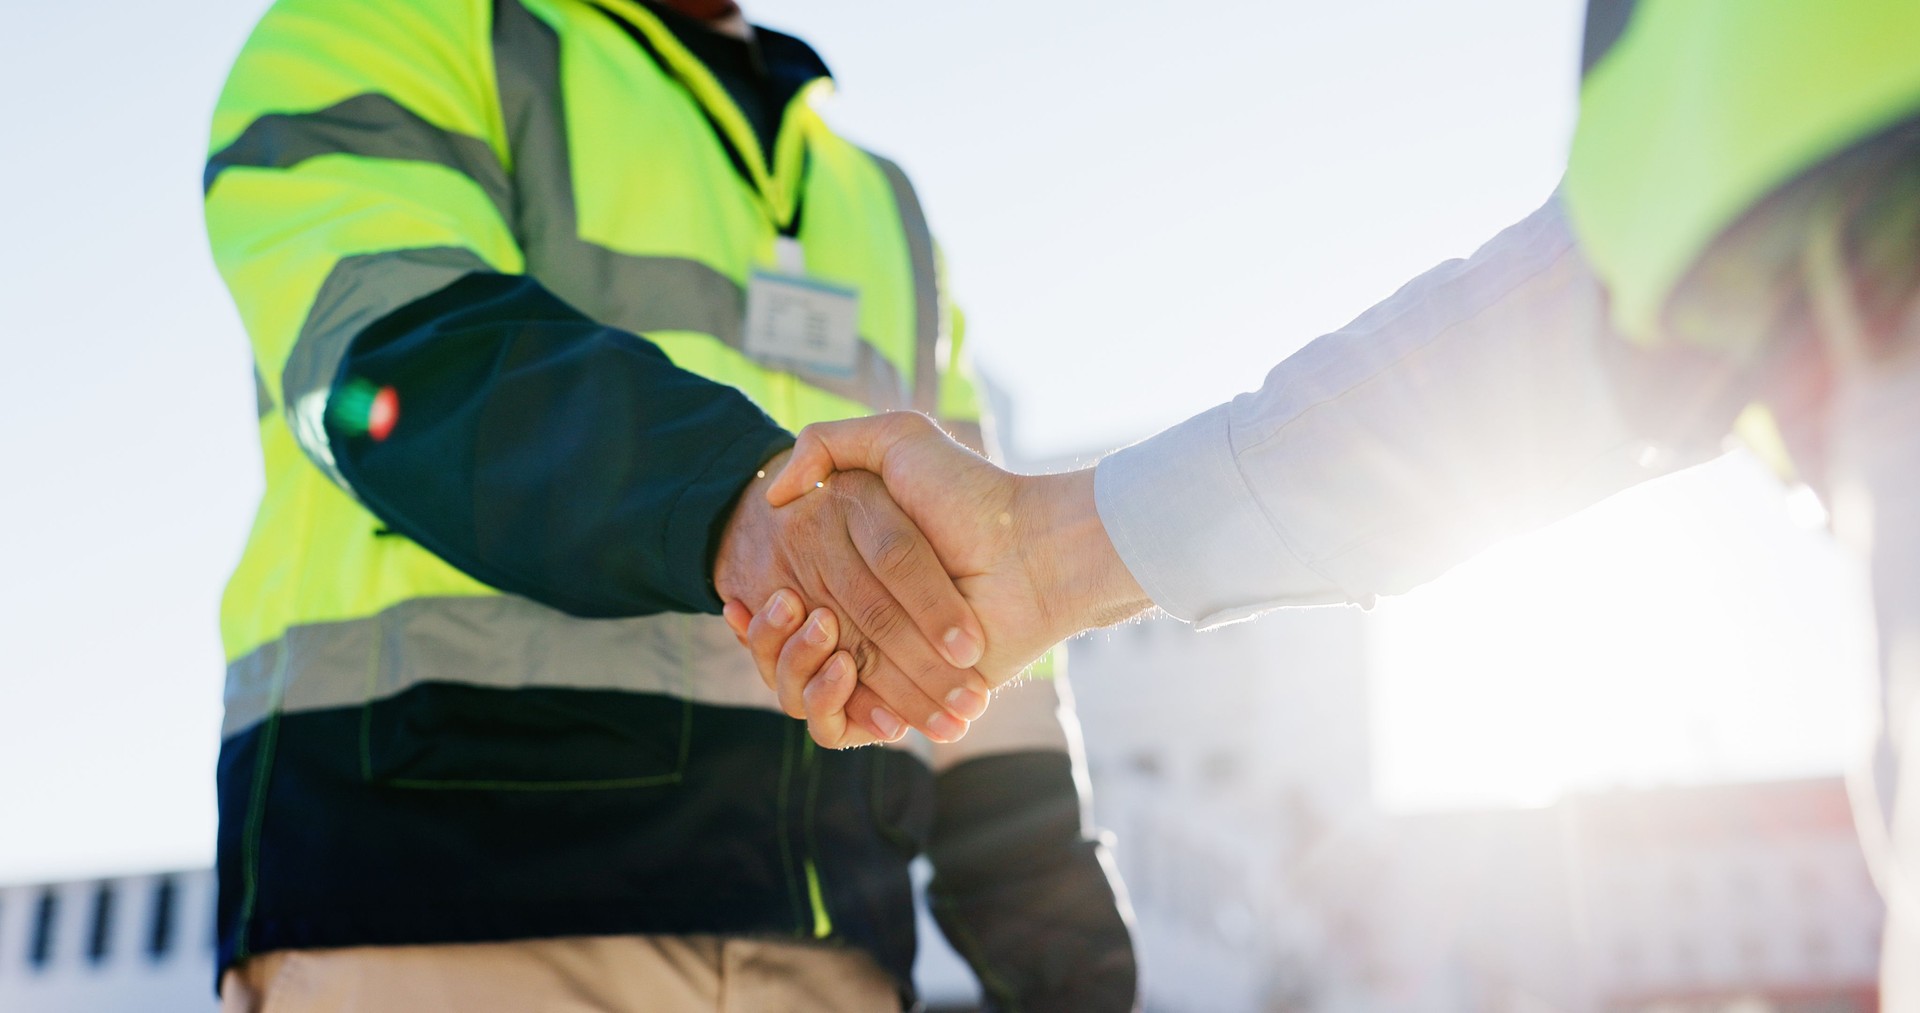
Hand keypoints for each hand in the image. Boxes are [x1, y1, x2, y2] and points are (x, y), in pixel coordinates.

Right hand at [713, 449, 990, 747]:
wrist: (1030, 552)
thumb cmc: (968, 494)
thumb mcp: (896, 440)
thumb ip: (827, 445)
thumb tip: (774, 494)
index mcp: (849, 576)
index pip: (782, 606)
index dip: (758, 609)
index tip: (747, 596)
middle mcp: (859, 625)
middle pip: (784, 651)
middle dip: (776, 635)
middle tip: (792, 605)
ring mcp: (878, 667)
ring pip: (798, 692)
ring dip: (795, 667)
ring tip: (824, 631)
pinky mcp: (899, 702)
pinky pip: (835, 726)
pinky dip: (830, 706)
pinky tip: (842, 670)